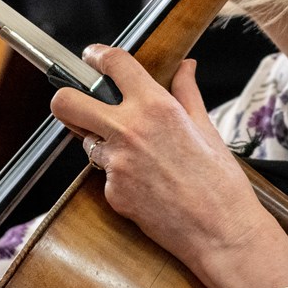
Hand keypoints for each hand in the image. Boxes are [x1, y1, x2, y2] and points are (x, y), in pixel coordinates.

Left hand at [50, 45, 275, 277]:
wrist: (221, 232)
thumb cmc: (220, 182)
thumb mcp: (206, 127)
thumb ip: (187, 92)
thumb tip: (186, 67)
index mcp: (156, 107)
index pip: (114, 64)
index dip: (97, 55)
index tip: (93, 57)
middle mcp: (129, 130)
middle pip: (66, 102)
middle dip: (66, 100)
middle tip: (80, 105)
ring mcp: (116, 164)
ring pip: (85, 141)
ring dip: (100, 142)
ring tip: (136, 155)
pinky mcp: (111, 193)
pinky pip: (104, 174)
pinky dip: (118, 176)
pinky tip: (145, 183)